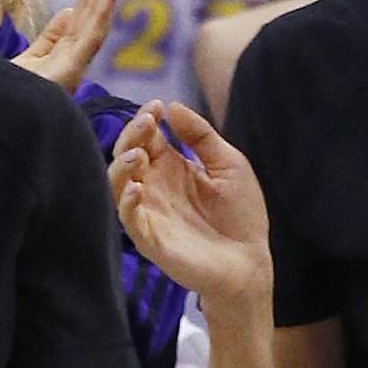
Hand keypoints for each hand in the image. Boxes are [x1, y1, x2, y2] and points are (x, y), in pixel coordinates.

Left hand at [15, 0, 123, 91]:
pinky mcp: (70, 72)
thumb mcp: (29, 60)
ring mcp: (75, 64)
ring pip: (97, 19)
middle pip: (93, 8)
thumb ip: (50, 37)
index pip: (83, 9)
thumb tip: (68, 11)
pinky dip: (103, 15)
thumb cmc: (11, 96)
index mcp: (67, 51)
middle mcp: (76, 56)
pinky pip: (91, 39)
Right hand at [111, 103, 274, 305]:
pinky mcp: (150, 239)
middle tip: (147, 123)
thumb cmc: (241, 215)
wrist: (250, 262)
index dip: (146, 119)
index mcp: (172, 167)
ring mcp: (150, 212)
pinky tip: (136, 189)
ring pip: (117, 184)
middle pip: (127, 154)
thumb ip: (201, 136)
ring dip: (121, 166)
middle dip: (131, 135)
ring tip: (138, 154)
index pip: (147, 137)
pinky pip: (128, 219)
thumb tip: (172, 106)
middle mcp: (155, 186)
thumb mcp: (228, 164)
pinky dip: (126, 202)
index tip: (157, 106)